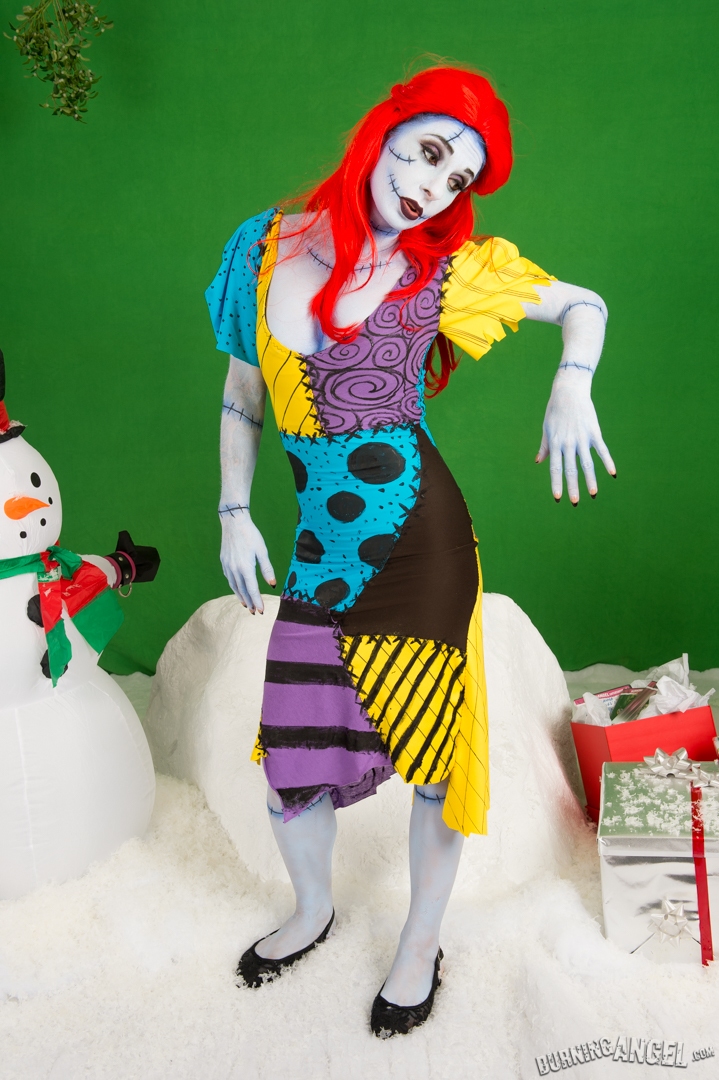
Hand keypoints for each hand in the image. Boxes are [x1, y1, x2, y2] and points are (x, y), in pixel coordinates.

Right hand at [220, 511, 275, 612]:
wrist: (233, 522)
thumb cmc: (251, 535)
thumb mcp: (262, 551)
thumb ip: (267, 569)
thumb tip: (272, 584)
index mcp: (245, 567)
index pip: (252, 589)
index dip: (257, 601)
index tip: (261, 611)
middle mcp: (234, 569)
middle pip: (242, 590)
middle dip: (249, 602)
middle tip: (254, 612)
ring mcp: (227, 566)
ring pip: (234, 586)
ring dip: (241, 597)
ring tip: (246, 605)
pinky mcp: (224, 562)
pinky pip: (229, 579)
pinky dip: (234, 587)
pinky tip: (238, 590)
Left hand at [536, 368, 615, 503]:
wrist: (569, 390)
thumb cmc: (555, 410)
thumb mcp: (546, 428)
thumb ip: (545, 446)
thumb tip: (539, 461)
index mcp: (555, 443)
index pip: (555, 468)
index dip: (556, 484)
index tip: (558, 498)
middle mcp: (568, 443)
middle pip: (570, 469)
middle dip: (572, 487)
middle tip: (575, 502)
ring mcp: (582, 438)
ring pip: (586, 463)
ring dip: (590, 479)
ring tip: (593, 494)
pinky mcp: (594, 432)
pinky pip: (602, 450)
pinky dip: (607, 462)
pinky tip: (612, 474)